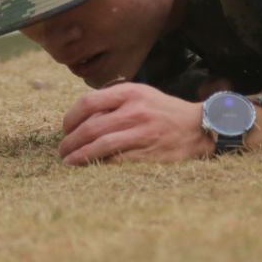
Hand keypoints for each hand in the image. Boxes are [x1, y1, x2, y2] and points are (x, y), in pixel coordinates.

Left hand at [57, 82, 211, 165]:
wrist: (198, 126)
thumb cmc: (163, 110)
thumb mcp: (141, 94)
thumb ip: (114, 101)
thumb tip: (81, 118)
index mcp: (131, 93)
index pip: (88, 102)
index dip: (70, 118)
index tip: (65, 129)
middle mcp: (136, 111)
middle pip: (91, 128)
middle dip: (71, 142)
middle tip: (63, 150)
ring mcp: (143, 133)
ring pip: (100, 146)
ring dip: (79, 156)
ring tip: (69, 162)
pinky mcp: (149, 153)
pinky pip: (116, 161)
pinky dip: (99, 165)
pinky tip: (90, 168)